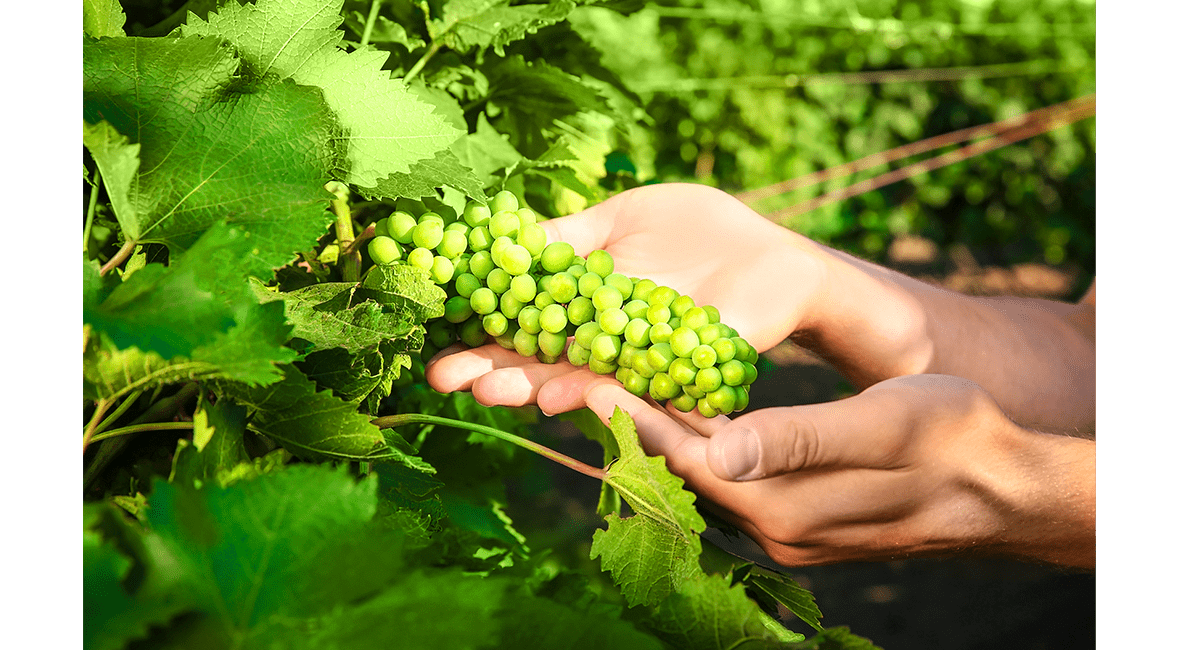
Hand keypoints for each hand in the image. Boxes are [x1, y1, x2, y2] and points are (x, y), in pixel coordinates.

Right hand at [427, 183, 827, 405]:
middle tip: (446, 380)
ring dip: (534, 389)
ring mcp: (640, 366)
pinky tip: (564, 395)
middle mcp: (605, 347)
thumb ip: (573, 235)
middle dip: (493, 374)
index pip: (523, 331)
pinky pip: (640, 392)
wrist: (773, 254)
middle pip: (541, 366)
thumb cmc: (701, 232)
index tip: (437, 346)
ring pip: (580, 384)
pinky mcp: (682, 379)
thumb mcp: (626, 219)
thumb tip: (506, 240)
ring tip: (490, 391)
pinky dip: (603, 394)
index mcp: (585, 309)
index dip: (481, 341)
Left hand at [576, 373, 1095, 568]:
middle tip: (590, 374)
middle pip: (686, 474)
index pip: (690, 462)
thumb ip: (798, 439)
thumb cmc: (953, 440)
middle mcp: (775, 530)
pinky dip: (704, 446)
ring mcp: (787, 531)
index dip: (639, 418)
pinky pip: (734, 481)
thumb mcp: (881, 425)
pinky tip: (690, 413)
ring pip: (707, 478)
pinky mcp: (800, 520)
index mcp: (786, 509)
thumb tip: (718, 453)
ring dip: (666, 435)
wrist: (1004, 487)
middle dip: (638, 426)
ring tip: (623, 384)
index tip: (593, 378)